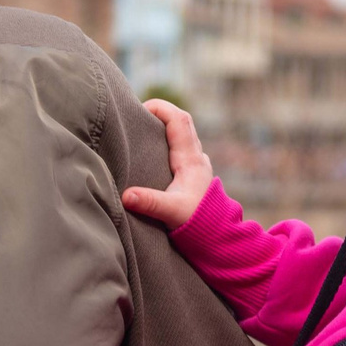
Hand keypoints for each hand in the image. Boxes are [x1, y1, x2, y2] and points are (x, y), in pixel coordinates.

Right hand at [122, 100, 215, 229]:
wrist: (218, 237)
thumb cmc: (198, 223)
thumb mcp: (172, 213)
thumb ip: (150, 203)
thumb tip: (126, 196)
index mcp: (190, 159)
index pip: (179, 120)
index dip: (161, 108)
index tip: (139, 109)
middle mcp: (196, 157)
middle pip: (181, 122)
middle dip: (159, 113)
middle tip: (134, 116)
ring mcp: (196, 164)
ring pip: (182, 134)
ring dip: (163, 127)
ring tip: (139, 132)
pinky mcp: (193, 174)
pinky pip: (180, 148)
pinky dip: (165, 142)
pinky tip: (150, 154)